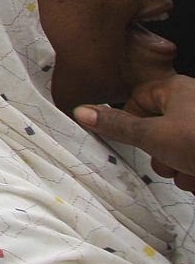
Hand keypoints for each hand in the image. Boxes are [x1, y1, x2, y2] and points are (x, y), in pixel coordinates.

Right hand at [77, 76, 194, 189]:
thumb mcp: (152, 135)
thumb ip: (116, 125)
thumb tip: (80, 111)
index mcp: (176, 89)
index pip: (138, 99)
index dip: (132, 121)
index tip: (134, 140)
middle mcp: (193, 103)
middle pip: (160, 126)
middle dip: (159, 152)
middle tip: (164, 164)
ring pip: (180, 146)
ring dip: (178, 166)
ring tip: (187, 174)